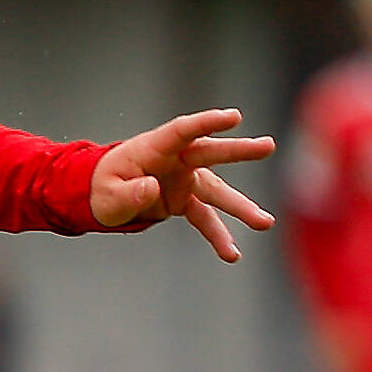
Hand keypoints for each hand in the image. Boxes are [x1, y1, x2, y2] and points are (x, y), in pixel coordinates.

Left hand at [89, 107, 279, 259]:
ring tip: (265, 223)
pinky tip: (231, 254)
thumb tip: (152, 188)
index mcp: (154, 148)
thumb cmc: (102, 189)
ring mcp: (184, 180)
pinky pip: (206, 218)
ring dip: (241, 207)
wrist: (103, 199)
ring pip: (217, 191)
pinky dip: (218, 235)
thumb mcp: (108, 196)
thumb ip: (129, 193)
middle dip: (239, 151)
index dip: (207, 123)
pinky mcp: (185, 200)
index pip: (183, 131)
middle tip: (268, 146)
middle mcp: (176, 160)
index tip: (234, 117)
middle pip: (210, 153)